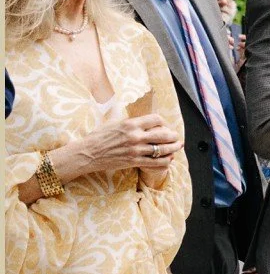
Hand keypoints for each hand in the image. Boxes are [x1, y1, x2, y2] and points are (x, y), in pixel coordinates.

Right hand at [60, 113, 182, 179]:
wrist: (87, 153)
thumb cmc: (98, 137)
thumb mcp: (113, 122)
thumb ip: (128, 119)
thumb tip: (134, 111)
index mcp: (130, 124)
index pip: (156, 119)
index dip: (163, 122)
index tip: (164, 126)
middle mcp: (135, 136)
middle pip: (164, 134)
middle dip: (173, 136)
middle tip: (176, 137)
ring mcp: (136, 150)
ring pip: (162, 149)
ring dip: (173, 148)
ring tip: (177, 147)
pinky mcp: (134, 161)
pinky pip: (155, 162)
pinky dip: (165, 161)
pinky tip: (168, 159)